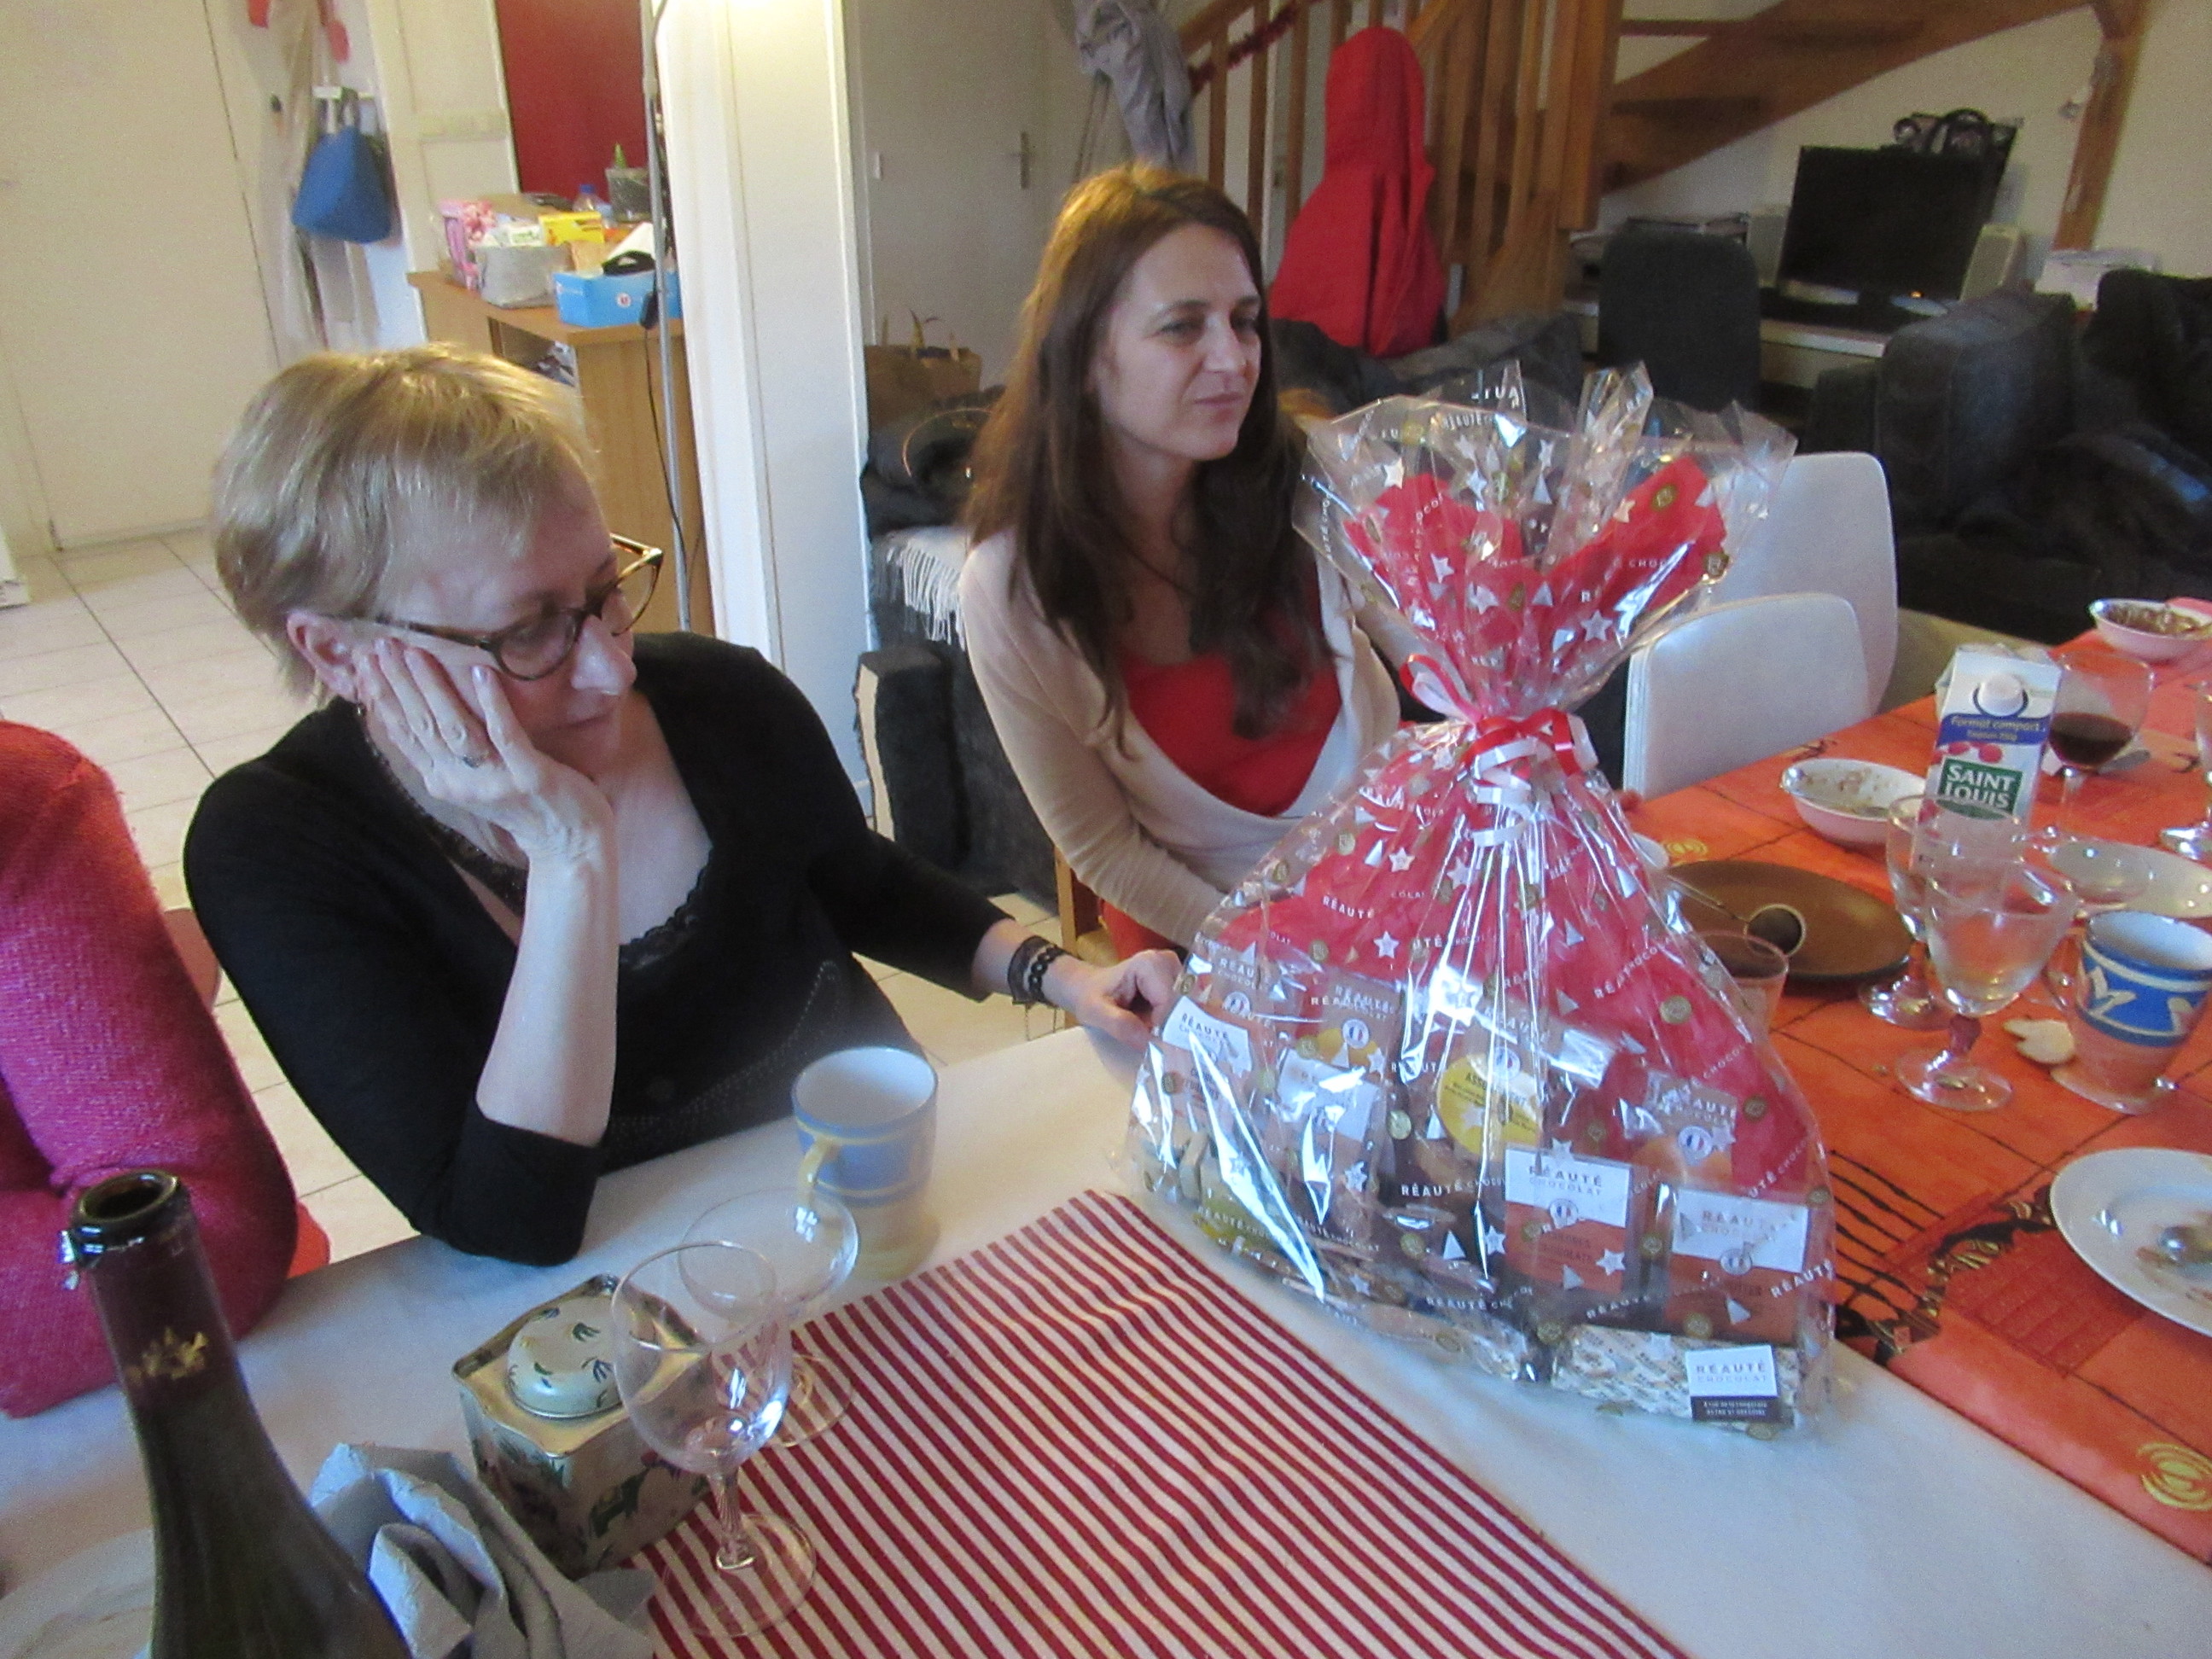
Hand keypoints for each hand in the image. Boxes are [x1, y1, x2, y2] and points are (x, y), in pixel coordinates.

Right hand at [358, 639, 611, 865]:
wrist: (569, 843)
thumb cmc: (523, 803)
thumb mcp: (474, 779)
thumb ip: (448, 752)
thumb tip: (419, 711)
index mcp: (443, 780)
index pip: (405, 733)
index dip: (384, 697)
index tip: (367, 661)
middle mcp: (461, 782)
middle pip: (423, 725)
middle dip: (400, 682)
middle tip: (383, 644)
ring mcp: (494, 780)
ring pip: (455, 727)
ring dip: (434, 687)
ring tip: (417, 652)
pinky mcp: (528, 777)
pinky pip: (506, 736)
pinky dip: (493, 704)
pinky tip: (481, 673)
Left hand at [1045, 947, 1180, 1049]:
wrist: (1089, 987)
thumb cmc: (1090, 997)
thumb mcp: (1096, 1013)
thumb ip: (1120, 1025)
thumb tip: (1149, 1044)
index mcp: (1149, 964)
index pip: (1170, 1003)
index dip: (1166, 1029)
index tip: (1158, 1050)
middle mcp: (1168, 963)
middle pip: (1185, 1004)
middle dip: (1177, 1030)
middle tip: (1166, 1052)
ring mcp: (1176, 972)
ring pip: (1190, 1009)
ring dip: (1180, 1029)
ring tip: (1165, 1044)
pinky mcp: (1179, 983)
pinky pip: (1188, 1009)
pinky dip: (1180, 1025)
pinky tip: (1168, 1036)